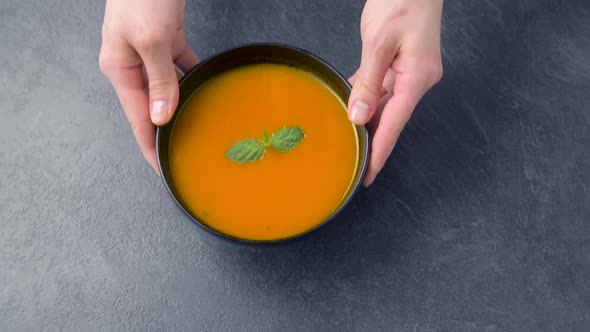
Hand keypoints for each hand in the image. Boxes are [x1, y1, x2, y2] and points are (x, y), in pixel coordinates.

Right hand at [99, 0, 198, 172]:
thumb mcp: (150, 41)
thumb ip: (159, 80)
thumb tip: (162, 116)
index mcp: (120, 70)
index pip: (136, 120)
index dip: (150, 148)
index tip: (163, 170)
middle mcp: (132, 66)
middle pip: (151, 108)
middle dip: (167, 131)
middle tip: (185, 154)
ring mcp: (148, 53)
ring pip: (167, 90)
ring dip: (181, 106)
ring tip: (197, 126)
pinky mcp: (165, 40)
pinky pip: (179, 67)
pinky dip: (192, 76)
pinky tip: (204, 85)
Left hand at [348, 0, 442, 185]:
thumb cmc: (402, 1)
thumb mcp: (379, 42)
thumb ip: (368, 81)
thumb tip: (358, 115)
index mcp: (416, 78)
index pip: (394, 124)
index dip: (380, 152)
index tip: (368, 175)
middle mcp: (417, 80)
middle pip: (391, 118)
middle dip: (373, 141)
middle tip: (354, 165)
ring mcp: (411, 72)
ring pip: (386, 104)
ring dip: (368, 120)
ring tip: (350, 141)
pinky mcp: (402, 64)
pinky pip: (382, 87)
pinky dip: (367, 97)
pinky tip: (351, 105)